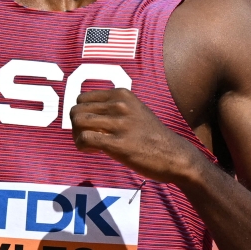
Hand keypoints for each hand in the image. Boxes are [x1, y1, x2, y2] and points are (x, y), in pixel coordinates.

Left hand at [69, 88, 203, 184]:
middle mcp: (119, 105)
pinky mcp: (118, 144)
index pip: (82, 98)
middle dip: (76, 126)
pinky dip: (82, 146)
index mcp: (122, 94)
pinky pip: (85, 139)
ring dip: (78, 136)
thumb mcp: (135, 110)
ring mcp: (119, 124)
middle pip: (76, 110)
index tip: (91, 127)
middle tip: (88, 138)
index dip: (82, 114)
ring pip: (78, 122)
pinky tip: (94, 151)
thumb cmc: (152, 136)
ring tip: (91, 145)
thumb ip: (114, 108)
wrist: (174, 155)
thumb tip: (86, 114)